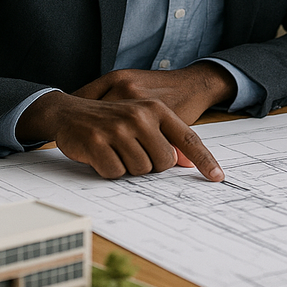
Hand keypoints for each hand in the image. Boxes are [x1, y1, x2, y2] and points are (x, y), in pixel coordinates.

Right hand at [18, 62, 236, 179]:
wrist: (68, 111)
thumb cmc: (110, 120)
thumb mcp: (141, 121)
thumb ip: (165, 139)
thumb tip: (188, 164)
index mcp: (155, 109)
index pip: (188, 138)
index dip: (204, 159)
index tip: (217, 177)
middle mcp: (139, 115)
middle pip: (163, 162)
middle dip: (150, 165)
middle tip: (132, 153)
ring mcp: (117, 128)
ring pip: (139, 170)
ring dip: (127, 168)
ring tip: (115, 151)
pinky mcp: (96, 141)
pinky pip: (114, 172)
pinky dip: (108, 170)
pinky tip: (100, 155)